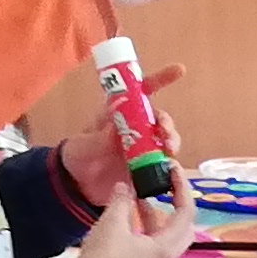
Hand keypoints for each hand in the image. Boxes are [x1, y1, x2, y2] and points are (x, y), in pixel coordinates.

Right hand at [55, 180, 197, 257]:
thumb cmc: (102, 257)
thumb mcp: (112, 221)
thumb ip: (122, 199)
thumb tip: (124, 186)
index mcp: (164, 248)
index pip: (186, 214)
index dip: (182, 188)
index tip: (173, 169)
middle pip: (184, 228)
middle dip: (179, 203)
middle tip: (168, 185)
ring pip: (167, 235)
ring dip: (159, 214)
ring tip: (142, 194)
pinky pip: (153, 242)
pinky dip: (147, 225)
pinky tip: (131, 212)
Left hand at [57, 59, 189, 207]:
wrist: (77, 186)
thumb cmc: (78, 156)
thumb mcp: (83, 145)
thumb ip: (98, 138)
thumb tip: (115, 130)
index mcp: (120, 112)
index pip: (142, 90)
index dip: (161, 79)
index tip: (179, 71)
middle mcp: (135, 127)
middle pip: (159, 118)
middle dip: (167, 122)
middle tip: (164, 132)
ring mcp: (142, 148)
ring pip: (166, 140)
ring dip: (172, 141)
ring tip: (168, 150)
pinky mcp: (146, 169)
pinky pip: (164, 165)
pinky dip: (169, 166)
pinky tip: (168, 170)